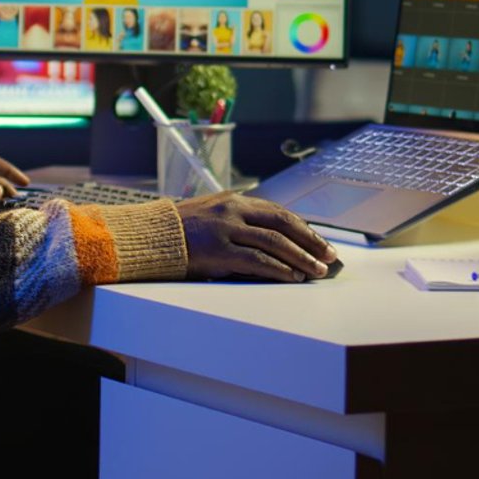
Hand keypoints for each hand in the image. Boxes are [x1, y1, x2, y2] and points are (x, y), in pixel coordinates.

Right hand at [176, 193, 337, 281]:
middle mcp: (233, 210)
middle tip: (329, 256)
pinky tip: (292, 277)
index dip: (303, 228)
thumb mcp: (212, 218)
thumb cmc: (180, 233)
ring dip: (300, 257)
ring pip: (274, 242)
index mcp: (234, 201)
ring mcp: (225, 229)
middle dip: (310, 240)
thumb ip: (239, 225)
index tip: (320, 242)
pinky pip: (256, 260)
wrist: (148, 238)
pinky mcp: (218, 250)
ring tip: (317, 270)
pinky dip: (278, 269)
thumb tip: (274, 244)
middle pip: (283, 223)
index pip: (278, 212)